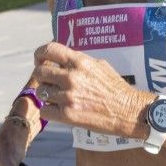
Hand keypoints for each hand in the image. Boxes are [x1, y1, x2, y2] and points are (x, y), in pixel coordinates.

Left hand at [29, 42, 145, 135]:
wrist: (127, 111)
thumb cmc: (115, 87)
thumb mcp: (98, 65)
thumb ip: (78, 61)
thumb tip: (61, 58)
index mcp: (79, 62)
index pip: (49, 50)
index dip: (39, 54)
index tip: (40, 60)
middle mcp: (71, 77)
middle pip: (39, 72)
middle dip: (41, 76)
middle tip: (48, 81)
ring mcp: (68, 97)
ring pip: (41, 92)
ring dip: (47, 94)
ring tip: (58, 97)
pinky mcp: (68, 115)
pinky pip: (45, 110)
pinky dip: (49, 110)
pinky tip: (58, 109)